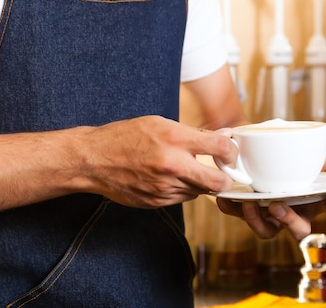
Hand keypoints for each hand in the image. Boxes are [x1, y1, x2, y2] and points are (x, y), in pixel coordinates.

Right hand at [74, 115, 234, 207]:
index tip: (230, 152)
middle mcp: (172, 165)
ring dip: (200, 182)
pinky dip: (182, 189)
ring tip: (184, 169)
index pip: (221, 148)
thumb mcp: (159, 124)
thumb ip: (194, 133)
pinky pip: (182, 198)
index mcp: (175, 139)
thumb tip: (224, 136)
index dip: (232, 151)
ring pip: (200, 191)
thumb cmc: (125, 137)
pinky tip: (168, 178)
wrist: (94, 160)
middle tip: (223, 172)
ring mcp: (164, 187)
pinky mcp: (157, 202)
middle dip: (225, 178)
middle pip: (218, 182)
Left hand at [215, 149, 325, 239]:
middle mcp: (294, 211)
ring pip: (268, 230)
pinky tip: (225, 199)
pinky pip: (240, 215)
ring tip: (251, 204)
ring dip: (258, 221)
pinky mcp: (250, 209)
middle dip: (290, 221)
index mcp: (315, 199)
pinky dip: (232, 208)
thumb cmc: (297, 162)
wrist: (264, 155)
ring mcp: (271, 213)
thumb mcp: (320, 158)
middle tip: (279, 206)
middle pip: (298, 229)